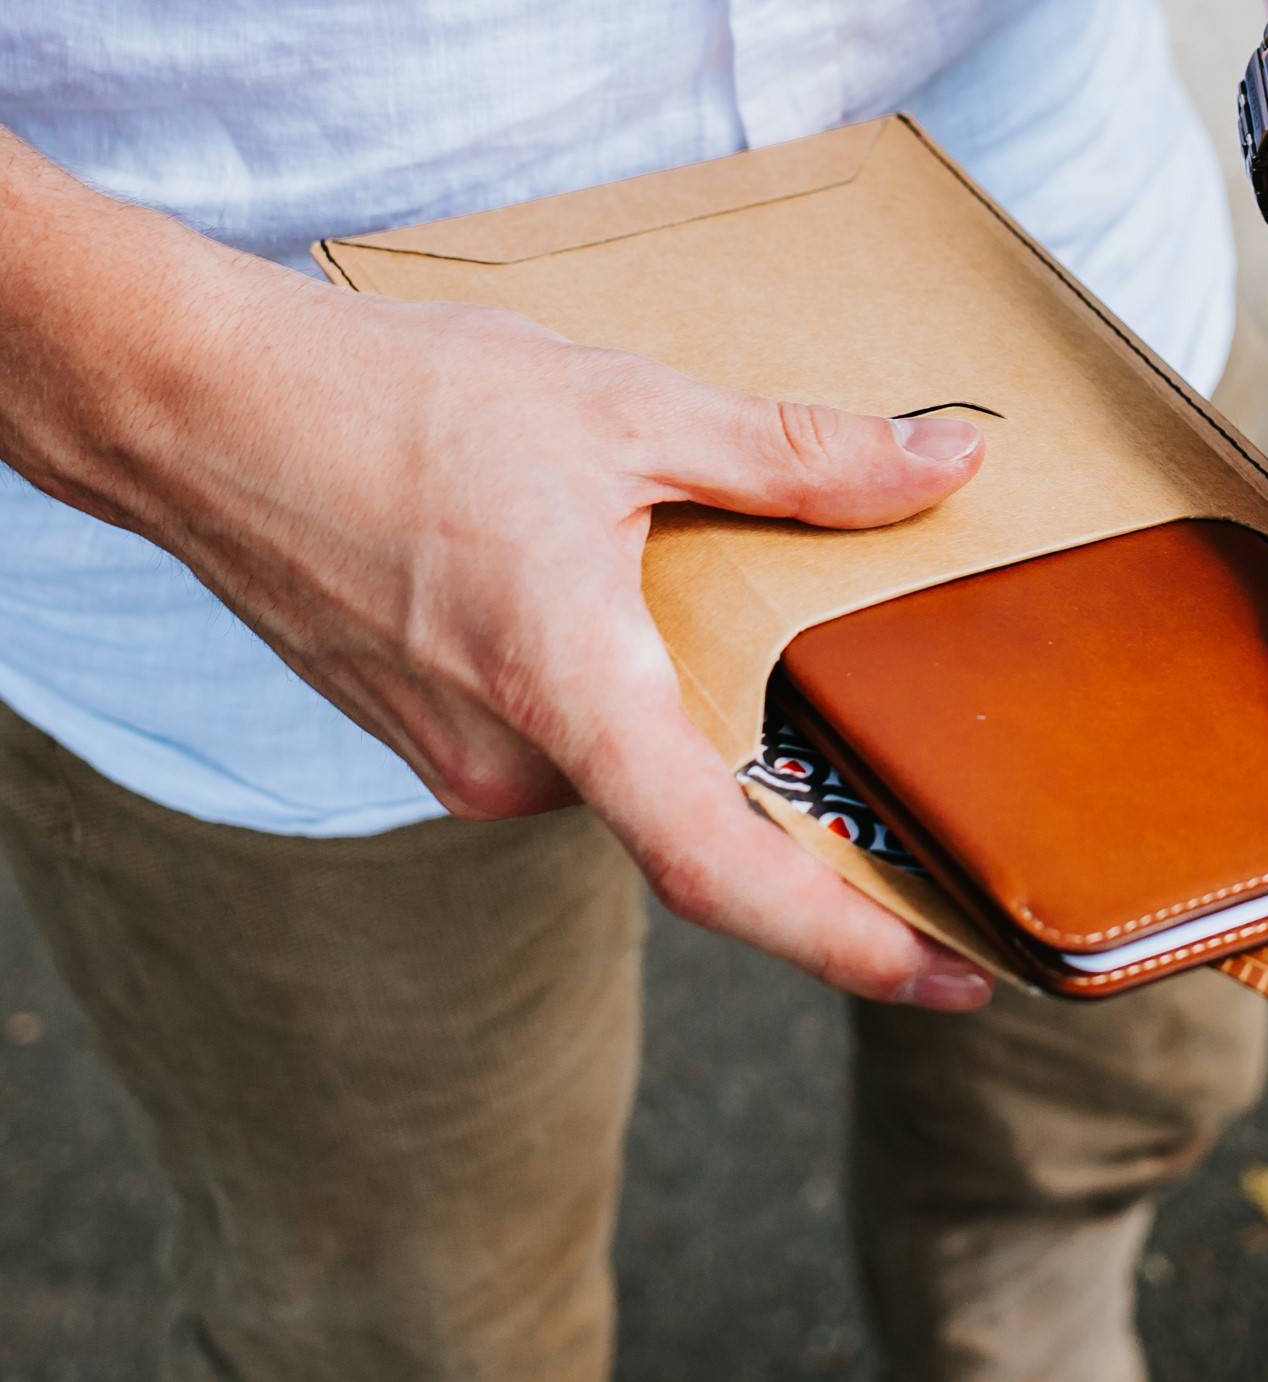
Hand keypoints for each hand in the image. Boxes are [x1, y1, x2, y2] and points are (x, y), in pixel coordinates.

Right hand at [68, 237, 994, 1005]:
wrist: (200, 408)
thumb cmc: (393, 402)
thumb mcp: (627, 406)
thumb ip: (798, 455)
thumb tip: (947, 463)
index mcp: (566, 697)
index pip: (722, 872)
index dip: (848, 943)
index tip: (953, 979)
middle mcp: (508, 766)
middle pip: (691, 813)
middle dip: (798, 797)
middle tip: (914, 775)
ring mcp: (457, 761)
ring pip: (626, 766)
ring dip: (702, 720)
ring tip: (762, 624)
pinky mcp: (426, 731)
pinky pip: (566, 740)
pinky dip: (629, 697)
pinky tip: (642, 600)